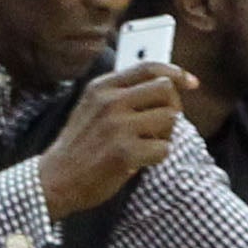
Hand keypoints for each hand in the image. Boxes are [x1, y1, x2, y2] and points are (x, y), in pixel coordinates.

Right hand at [35, 63, 192, 219]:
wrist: (55, 179)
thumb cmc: (80, 145)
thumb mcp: (92, 107)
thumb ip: (122, 93)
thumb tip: (167, 84)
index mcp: (101, 87)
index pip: (149, 67)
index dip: (176, 72)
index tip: (192, 82)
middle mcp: (109, 101)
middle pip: (166, 89)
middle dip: (173, 107)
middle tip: (162, 125)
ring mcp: (117, 126)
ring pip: (170, 118)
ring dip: (165, 134)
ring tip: (145, 144)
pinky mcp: (125, 152)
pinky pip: (164, 148)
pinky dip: (157, 157)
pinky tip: (138, 161)